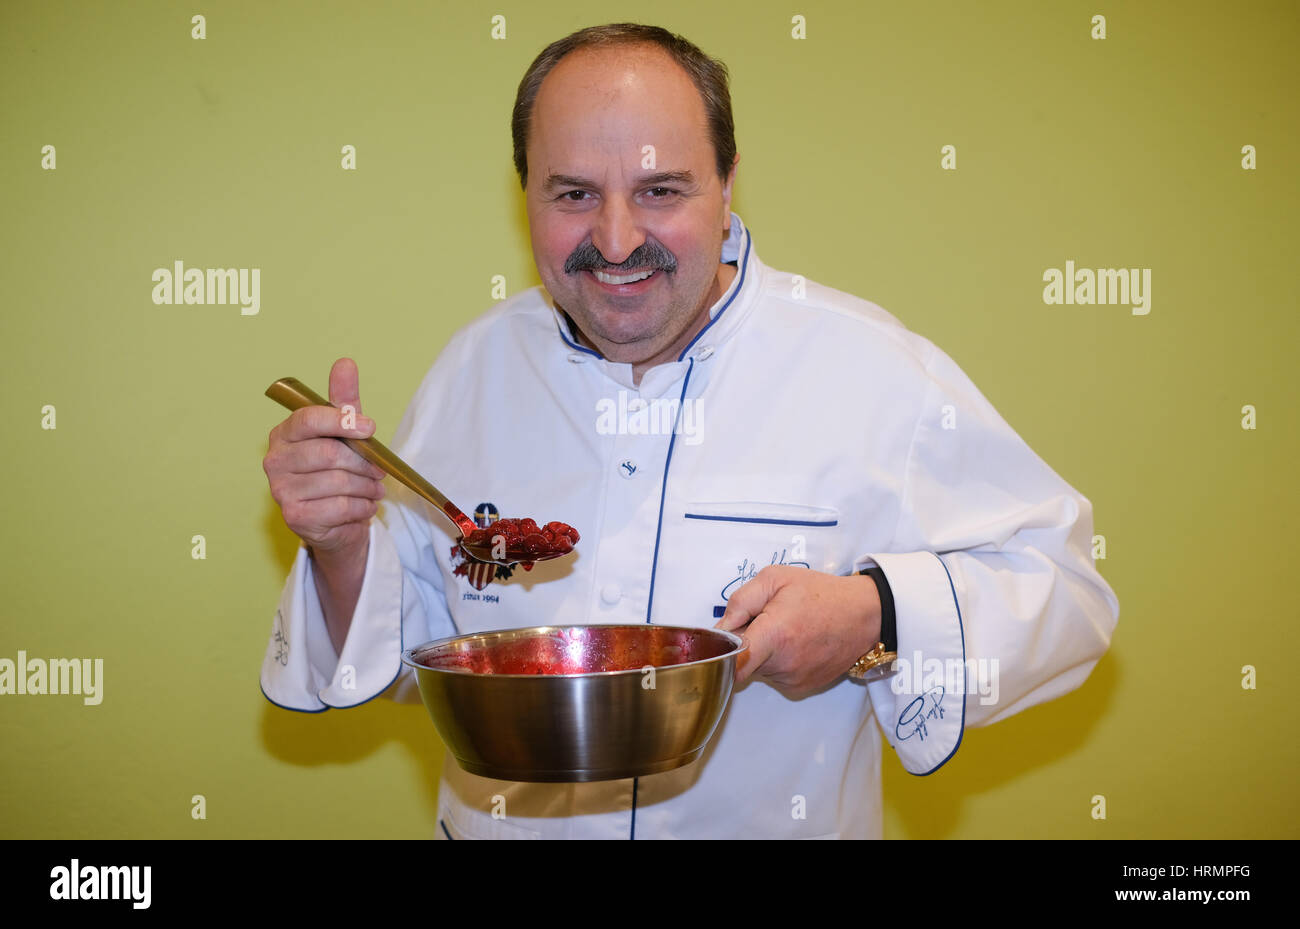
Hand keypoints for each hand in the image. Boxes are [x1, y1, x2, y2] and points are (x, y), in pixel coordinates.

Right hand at [263, 357, 386, 555]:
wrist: (335, 519)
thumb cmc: (338, 468)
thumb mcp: (344, 432)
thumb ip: (344, 401)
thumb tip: (345, 362)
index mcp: (284, 433)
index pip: (309, 419)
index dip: (343, 422)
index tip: (371, 428)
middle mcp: (275, 460)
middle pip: (329, 454)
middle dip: (363, 463)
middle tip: (379, 470)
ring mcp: (281, 491)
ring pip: (339, 482)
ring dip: (367, 487)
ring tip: (372, 488)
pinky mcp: (294, 517)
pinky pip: (340, 507)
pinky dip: (362, 508)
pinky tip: (363, 506)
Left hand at [714, 565, 881, 697]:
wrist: (864, 614)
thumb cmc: (821, 593)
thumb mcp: (775, 579)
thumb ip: (740, 601)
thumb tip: (720, 628)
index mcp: (774, 635)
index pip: (732, 663)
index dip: (720, 654)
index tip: (719, 645)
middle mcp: (783, 664)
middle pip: (742, 662)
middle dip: (744, 643)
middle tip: (762, 621)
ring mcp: (794, 680)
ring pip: (759, 669)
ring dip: (762, 653)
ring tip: (785, 630)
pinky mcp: (802, 688)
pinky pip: (776, 676)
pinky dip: (778, 662)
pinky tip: (796, 643)